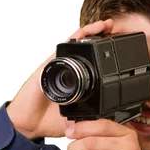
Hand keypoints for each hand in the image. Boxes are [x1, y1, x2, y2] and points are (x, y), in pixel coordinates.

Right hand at [6, 19, 114, 140]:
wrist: (29, 124)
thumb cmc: (49, 121)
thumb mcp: (77, 120)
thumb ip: (90, 117)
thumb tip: (108, 119)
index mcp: (75, 83)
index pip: (92, 66)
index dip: (105, 57)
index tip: (120, 51)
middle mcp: (67, 71)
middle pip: (86, 51)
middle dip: (101, 38)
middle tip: (116, 30)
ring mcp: (58, 66)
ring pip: (76, 45)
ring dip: (91, 32)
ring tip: (106, 25)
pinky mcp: (49, 65)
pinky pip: (63, 48)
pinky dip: (75, 38)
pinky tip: (86, 31)